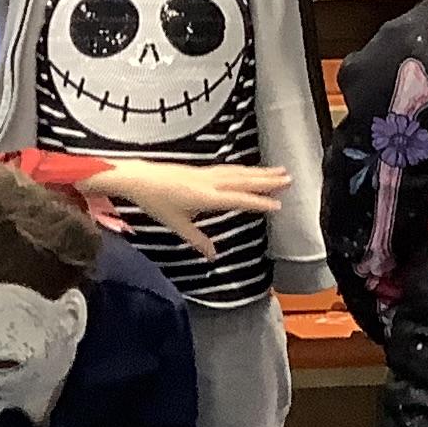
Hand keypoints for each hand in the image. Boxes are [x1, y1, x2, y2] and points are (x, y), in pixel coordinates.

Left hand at [91, 158, 289, 256]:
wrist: (138, 178)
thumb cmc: (156, 202)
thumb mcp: (177, 225)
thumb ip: (198, 240)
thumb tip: (213, 256)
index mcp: (206, 197)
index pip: (239, 200)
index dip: (259, 202)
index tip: (278, 205)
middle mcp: (210, 182)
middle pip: (244, 181)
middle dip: (267, 181)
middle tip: (289, 179)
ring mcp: (206, 173)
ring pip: (238, 172)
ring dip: (259, 172)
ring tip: (279, 171)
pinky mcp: (200, 169)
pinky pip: (228, 169)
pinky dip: (243, 169)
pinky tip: (250, 170)